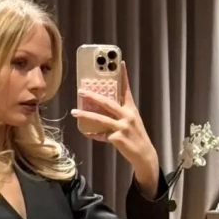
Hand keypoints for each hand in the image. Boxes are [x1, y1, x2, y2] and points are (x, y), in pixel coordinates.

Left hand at [72, 71, 159, 196]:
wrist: (144, 155)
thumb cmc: (136, 138)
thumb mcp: (131, 122)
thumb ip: (119, 115)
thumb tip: (102, 112)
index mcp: (131, 109)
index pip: (126, 89)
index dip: (124, 76)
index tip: (120, 63)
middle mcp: (127, 115)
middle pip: (107, 102)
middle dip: (93, 96)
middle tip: (81, 91)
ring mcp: (122, 127)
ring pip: (100, 118)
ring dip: (86, 115)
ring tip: (74, 112)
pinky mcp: (117, 138)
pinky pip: (101, 135)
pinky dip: (95, 134)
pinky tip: (88, 133)